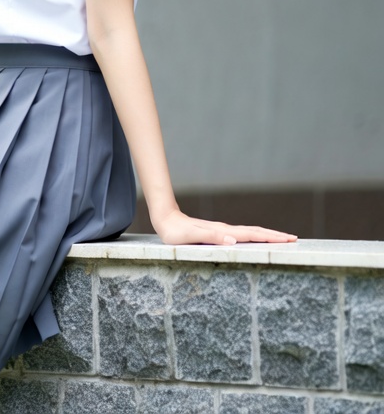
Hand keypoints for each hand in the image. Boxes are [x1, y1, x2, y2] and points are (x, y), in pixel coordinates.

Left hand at [150, 209, 297, 245]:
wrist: (165, 219)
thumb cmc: (176, 232)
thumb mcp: (191, 236)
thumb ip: (210, 237)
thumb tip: (233, 239)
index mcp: (223, 232)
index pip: (252, 235)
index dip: (270, 237)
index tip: (288, 239)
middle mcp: (226, 230)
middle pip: (255, 232)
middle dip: (275, 236)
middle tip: (294, 239)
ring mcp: (223, 231)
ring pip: (250, 233)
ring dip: (267, 236)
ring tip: (281, 239)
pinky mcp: (218, 233)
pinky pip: (242, 235)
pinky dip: (254, 237)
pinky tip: (256, 240)